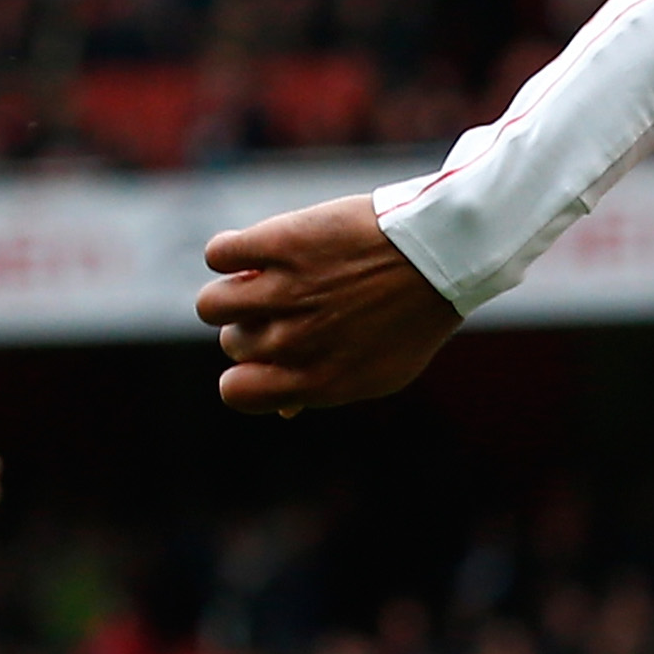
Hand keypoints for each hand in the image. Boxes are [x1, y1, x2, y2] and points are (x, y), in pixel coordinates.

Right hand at [201, 194, 462, 411]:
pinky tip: (260, 250)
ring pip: (211, 304)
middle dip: (254, 326)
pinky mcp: (277, 244)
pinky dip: (231, 251)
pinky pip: (219, 255)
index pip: (238, 393)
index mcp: (319, 381)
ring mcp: (284, 293)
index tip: (265, 355)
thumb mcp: (382, 370)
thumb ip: (326, 389)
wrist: (441, 250)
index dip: (245, 374)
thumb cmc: (413, 314)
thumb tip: (284, 409)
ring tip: (264, 279)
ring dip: (234, 292)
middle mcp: (296, 342)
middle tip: (294, 305)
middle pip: (233, 343)